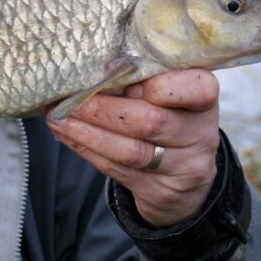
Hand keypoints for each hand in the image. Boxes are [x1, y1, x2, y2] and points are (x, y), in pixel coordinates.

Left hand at [47, 69, 219, 227]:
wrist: (185, 175)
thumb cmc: (169, 115)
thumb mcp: (169, 91)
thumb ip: (143, 78)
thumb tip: (102, 69)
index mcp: (204, 99)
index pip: (195, 88)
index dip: (158, 84)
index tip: (114, 71)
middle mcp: (201, 134)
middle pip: (150, 122)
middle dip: (102, 110)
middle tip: (70, 99)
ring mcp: (185, 167)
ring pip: (129, 151)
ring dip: (86, 132)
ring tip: (56, 117)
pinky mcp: (161, 191)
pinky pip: (117, 169)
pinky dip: (86, 149)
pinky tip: (65, 133)